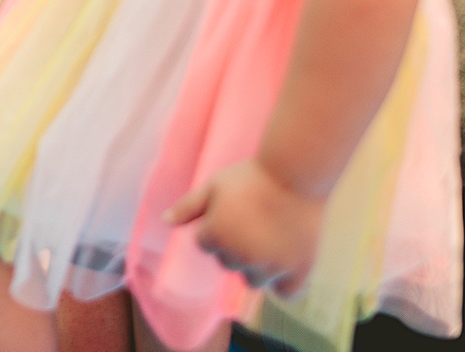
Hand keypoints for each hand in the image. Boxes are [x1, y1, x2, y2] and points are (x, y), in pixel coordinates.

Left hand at [165, 159, 324, 297]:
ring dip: (256, 265)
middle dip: (235, 245)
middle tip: (253, 219)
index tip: (234, 209)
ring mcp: (270, 267)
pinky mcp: (298, 270)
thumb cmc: (251, 176)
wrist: (295, 172)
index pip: (206, 244)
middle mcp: (241, 257)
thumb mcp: (213, 185)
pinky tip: (283, 265)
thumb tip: (165, 221)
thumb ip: (188, 206)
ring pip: (254, 279)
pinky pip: (286, 292)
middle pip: (229, 262)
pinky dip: (283, 283)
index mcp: (216, 237)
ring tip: (269, 238)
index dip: (216, 225)